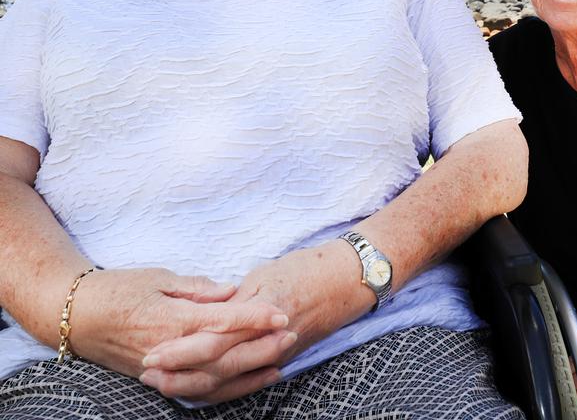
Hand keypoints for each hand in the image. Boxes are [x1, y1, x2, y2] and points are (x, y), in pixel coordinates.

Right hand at [69, 267, 287, 386]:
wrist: (77, 316)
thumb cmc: (118, 288)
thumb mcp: (159, 277)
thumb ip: (198, 288)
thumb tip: (232, 291)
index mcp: (171, 318)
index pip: (221, 321)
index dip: (253, 318)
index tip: (280, 313)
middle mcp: (170, 348)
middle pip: (223, 355)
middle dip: (260, 346)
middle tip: (292, 334)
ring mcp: (164, 368)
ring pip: (214, 379)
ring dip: (250, 371)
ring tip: (282, 360)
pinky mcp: (159, 378)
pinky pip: (199, 390)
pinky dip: (228, 389)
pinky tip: (252, 381)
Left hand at [140, 242, 364, 401]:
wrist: (346, 280)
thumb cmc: (306, 270)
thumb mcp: (267, 275)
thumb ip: (236, 299)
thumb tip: (207, 312)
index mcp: (258, 315)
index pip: (212, 340)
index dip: (179, 350)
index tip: (152, 352)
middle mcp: (264, 342)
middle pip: (215, 367)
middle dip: (178, 373)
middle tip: (147, 372)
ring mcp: (274, 355)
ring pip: (228, 380)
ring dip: (194, 384)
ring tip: (164, 383)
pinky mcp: (281, 359)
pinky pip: (246, 381)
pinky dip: (222, 389)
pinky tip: (202, 389)